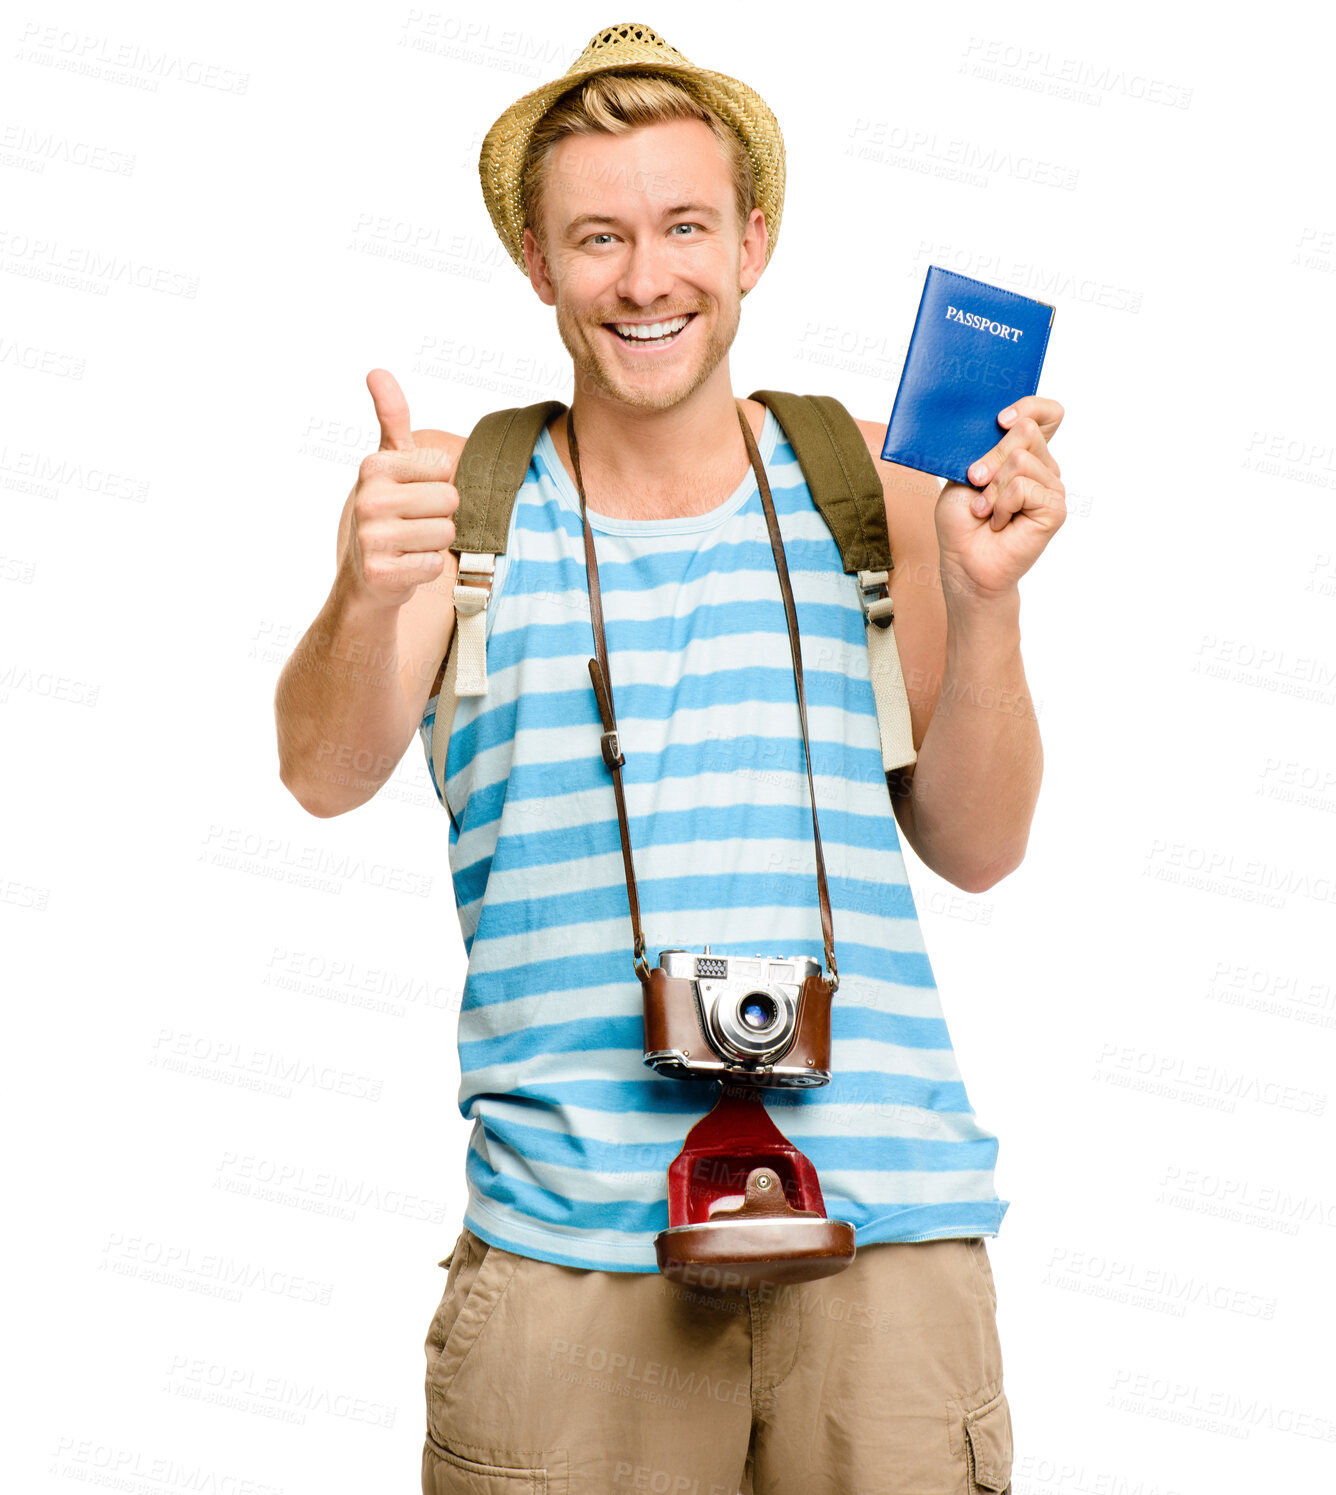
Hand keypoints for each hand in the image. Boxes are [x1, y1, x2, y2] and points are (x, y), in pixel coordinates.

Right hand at [340, 369, 459, 608]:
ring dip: (435, 543)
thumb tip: (377, 370)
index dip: (438, 484)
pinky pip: (434, 565)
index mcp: (373, 467)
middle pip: (449, 500)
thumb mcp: (389, 461)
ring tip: (410, 544)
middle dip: (440, 515)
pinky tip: (406, 566)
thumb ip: (392, 417)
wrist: (365, 576)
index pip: (444, 468)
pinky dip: (427, 568)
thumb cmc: (387, 512)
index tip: (413, 493)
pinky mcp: (381, 573)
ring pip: (446, 533)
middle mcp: (367, 500)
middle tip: (414, 522)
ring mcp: (371, 538)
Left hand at [935, 396, 1066, 604]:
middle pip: (1026, 431)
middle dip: (991, 456)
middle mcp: (1042, 466)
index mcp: (1025, 453)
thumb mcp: (964, 473)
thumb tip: (1006, 424)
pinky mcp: (1055, 508)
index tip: (1000, 420)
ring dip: (991, 487)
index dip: (1028, 406)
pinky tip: (999, 522)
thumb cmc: (962, 521)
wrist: (964, 562)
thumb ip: (987, 446)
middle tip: (975, 482)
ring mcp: (1052, 486)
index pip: (1047, 414)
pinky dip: (1001, 504)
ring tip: (985, 510)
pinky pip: (1023, 486)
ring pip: (1020, 459)